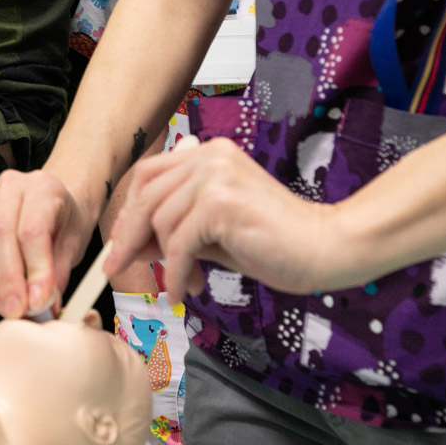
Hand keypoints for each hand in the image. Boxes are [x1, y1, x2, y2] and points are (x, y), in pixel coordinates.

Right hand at [0, 168, 101, 318]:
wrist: (55, 203)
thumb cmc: (66, 220)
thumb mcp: (74, 243)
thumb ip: (58, 272)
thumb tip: (45, 303)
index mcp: (43, 186)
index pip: (33, 230)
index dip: (34, 269)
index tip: (38, 300)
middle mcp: (12, 186)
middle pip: (1, 234)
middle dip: (8, 279)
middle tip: (17, 310)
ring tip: (4, 308)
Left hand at [104, 137, 337, 303]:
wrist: (326, 249)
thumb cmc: (275, 242)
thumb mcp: (212, 231)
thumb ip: (174, 228)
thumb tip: (127, 242)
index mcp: (210, 154)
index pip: (149, 174)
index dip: (130, 209)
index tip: (119, 242)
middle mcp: (210, 157)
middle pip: (146, 195)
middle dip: (129, 237)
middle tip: (119, 269)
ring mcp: (216, 176)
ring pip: (160, 221)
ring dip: (164, 261)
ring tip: (183, 284)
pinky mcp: (221, 203)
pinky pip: (179, 243)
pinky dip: (176, 272)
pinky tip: (184, 290)